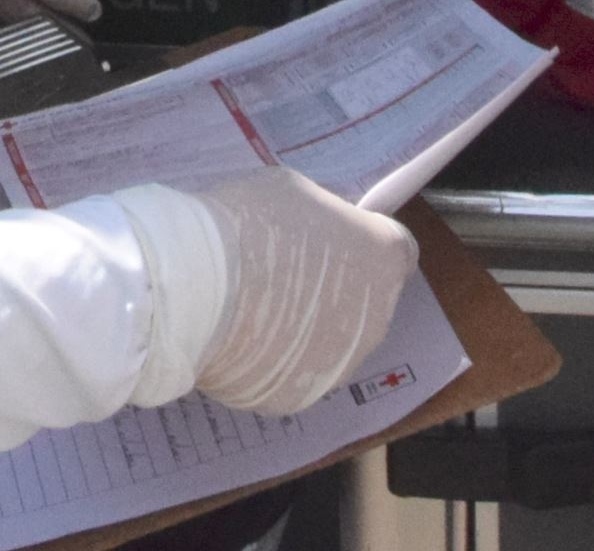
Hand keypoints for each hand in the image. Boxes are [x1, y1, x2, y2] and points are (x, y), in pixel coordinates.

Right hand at [168, 170, 417, 416]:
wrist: (198, 288)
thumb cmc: (249, 225)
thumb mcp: (295, 194)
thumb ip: (322, 218)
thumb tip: (321, 233)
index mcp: (383, 259)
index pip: (395, 251)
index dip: (364, 244)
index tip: (334, 242)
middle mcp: (376, 318)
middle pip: (366, 302)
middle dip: (336, 290)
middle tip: (285, 274)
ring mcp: (339, 364)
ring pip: (332, 344)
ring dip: (308, 329)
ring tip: (257, 310)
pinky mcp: (300, 398)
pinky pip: (294, 373)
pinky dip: (274, 360)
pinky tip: (241, 338)